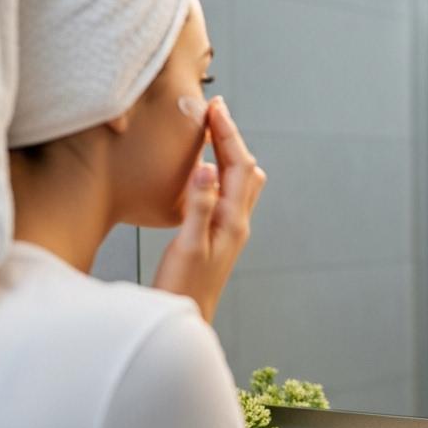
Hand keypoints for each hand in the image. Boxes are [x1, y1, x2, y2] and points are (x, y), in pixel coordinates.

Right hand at [153, 96, 266, 321]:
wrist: (188, 320)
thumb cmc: (184, 288)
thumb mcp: (187, 245)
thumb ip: (198, 206)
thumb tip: (208, 168)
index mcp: (233, 220)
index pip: (237, 164)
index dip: (227, 133)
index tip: (214, 107)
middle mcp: (237, 222)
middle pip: (244, 168)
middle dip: (230, 136)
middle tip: (214, 111)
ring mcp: (231, 230)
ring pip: (240, 181)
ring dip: (229, 153)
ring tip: (212, 133)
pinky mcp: (220, 236)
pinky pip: (228, 194)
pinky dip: (220, 172)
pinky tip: (205, 172)